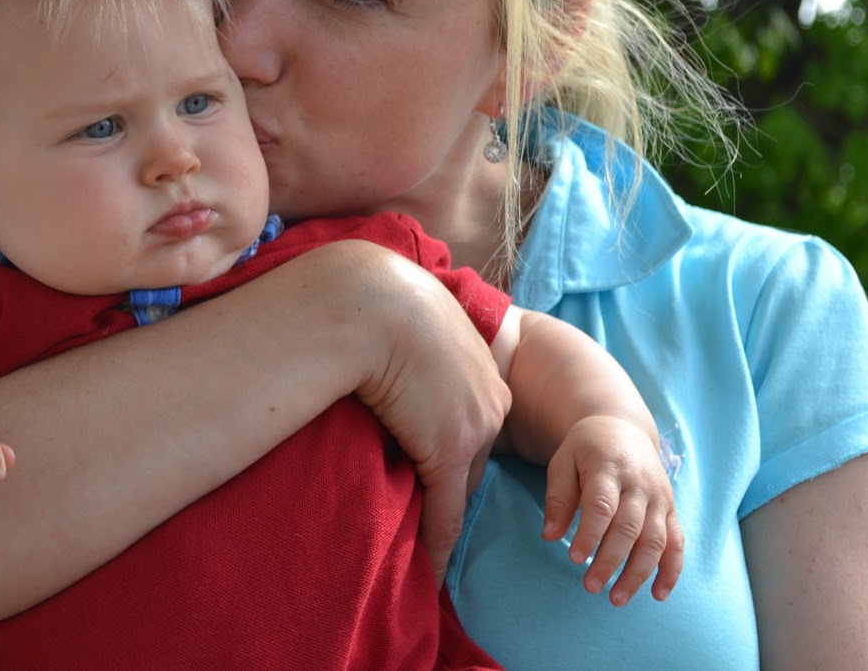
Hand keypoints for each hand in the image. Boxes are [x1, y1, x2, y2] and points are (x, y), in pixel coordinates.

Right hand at [348, 247, 511, 582]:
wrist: (377, 302)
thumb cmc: (381, 301)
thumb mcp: (411, 322)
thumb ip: (414, 344)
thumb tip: (387, 351)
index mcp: (482, 368)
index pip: (472, 425)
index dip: (448, 449)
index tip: (432, 467)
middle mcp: (490, 400)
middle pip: (473, 459)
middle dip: (450, 482)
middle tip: (422, 505)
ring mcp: (473, 428)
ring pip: (460, 487)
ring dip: (441, 513)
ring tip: (424, 541)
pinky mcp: (449, 453)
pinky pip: (445, 511)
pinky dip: (437, 542)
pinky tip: (428, 566)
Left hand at [542, 414, 683, 604]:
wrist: (623, 428)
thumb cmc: (586, 450)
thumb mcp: (563, 463)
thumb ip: (558, 499)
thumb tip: (550, 536)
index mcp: (609, 467)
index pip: (602, 505)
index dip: (589, 534)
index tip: (573, 557)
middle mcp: (640, 483)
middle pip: (630, 527)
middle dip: (610, 561)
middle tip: (590, 587)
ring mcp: (659, 497)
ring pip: (656, 540)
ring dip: (638, 573)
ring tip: (617, 599)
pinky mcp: (670, 509)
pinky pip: (677, 542)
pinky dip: (671, 571)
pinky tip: (658, 594)